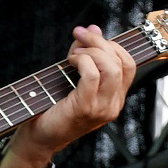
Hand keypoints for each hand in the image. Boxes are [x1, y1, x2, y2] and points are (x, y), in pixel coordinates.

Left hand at [2, 24, 135, 167]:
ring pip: (111, 68)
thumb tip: (93, 29)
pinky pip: (92, 76)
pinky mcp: (85, 109)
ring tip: (74, 53)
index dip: (112, 45)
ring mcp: (101, 109)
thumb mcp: (70, 77)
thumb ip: (84, 55)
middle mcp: (112, 106)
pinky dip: (82, 61)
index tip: (89, 35)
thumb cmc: (52, 109)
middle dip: (101, 42)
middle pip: (122, 63)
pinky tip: (71, 61)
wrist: (38, 139)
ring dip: (92, 51)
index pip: (129, 65)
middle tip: (80, 36)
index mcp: (114, 99)